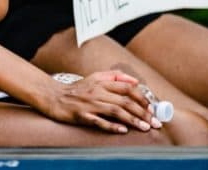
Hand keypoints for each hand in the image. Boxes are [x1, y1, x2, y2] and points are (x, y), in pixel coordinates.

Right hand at [42, 70, 156, 133]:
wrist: (52, 96)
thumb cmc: (76, 89)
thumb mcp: (94, 77)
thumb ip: (115, 76)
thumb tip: (136, 82)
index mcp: (101, 82)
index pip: (127, 88)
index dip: (143, 98)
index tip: (152, 108)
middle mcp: (97, 92)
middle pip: (125, 101)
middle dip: (143, 113)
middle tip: (155, 122)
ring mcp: (89, 104)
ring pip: (115, 111)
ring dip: (133, 120)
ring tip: (145, 128)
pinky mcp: (81, 115)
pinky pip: (99, 121)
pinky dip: (112, 126)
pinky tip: (123, 130)